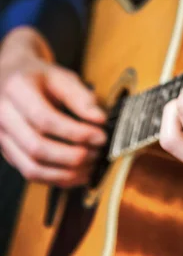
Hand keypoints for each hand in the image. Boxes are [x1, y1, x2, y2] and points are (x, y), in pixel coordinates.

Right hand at [0, 27, 106, 186]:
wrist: (10, 77)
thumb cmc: (39, 77)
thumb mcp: (61, 76)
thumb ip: (80, 97)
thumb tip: (99, 119)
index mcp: (16, 90)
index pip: (44, 119)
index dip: (75, 132)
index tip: (100, 136)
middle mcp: (2, 115)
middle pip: (35, 147)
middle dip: (72, 156)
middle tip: (98, 153)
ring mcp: (1, 137)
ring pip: (31, 167)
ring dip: (65, 173)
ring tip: (91, 167)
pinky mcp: (7, 152)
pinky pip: (30, 173)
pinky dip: (57, 179)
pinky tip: (78, 175)